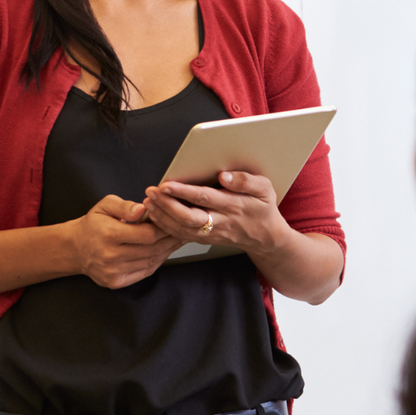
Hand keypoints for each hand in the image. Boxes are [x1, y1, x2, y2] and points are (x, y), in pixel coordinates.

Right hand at [71, 194, 184, 288]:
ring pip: (151, 261)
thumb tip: (143, 209)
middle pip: (152, 249)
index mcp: (110, 234)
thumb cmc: (93, 225)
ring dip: (166, 251)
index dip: (164, 228)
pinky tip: (162, 252)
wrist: (75, 248)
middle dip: (169, 239)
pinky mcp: (116, 282)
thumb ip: (125, 206)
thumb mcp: (105, 206)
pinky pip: (145, 272)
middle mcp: (111, 255)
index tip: (171, 221)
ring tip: (175, 240)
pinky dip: (156, 262)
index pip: (148, 234)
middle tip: (181, 231)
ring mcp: (114, 271)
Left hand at [142, 171, 287, 253]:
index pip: (205, 198)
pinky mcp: (204, 239)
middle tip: (152, 192)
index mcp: (233, 206)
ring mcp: (211, 233)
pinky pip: (181, 235)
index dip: (184, 192)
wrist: (266, 237)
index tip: (167, 184)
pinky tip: (155, 215)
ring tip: (149, 201)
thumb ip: (246, 181)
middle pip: (188, 217)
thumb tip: (224, 176)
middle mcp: (220, 222)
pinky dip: (166, 226)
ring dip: (163, 216)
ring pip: (182, 228)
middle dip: (167, 205)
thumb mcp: (265, 189)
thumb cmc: (263, 208)